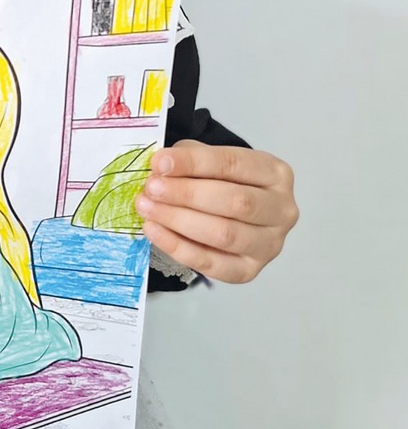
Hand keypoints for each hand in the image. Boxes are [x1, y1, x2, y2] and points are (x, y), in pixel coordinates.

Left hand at [134, 140, 297, 283]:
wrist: (233, 207)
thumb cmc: (221, 179)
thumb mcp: (208, 157)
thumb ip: (188, 159)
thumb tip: (160, 169)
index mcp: (275, 173)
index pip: (233, 164)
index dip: (193, 163)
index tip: (160, 162)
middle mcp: (281, 210)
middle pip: (235, 202)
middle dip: (186, 194)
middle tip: (152, 188)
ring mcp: (270, 244)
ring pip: (225, 234)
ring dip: (179, 221)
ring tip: (147, 208)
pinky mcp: (251, 270)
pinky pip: (213, 265)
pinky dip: (179, 248)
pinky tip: (155, 231)